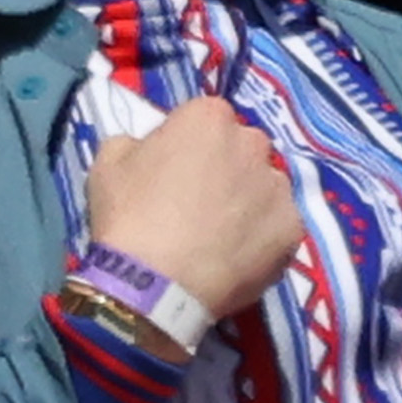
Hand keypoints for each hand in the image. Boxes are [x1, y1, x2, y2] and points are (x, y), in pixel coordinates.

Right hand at [82, 96, 307, 325]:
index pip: (208, 119)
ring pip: (267, 187)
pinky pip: (279, 227)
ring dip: (251, 201)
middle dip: (228, 168)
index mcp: (209, 117)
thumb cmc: (128, 217)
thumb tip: (147, 149)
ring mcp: (277, 188)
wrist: (155, 285)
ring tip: (224, 236)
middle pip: (244, 149)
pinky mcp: (293, 229)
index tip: (179, 172)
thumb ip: (136, 143)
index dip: (192, 145)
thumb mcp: (109, 163)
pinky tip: (240, 257)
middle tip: (204, 203)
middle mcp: (252, 143)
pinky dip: (265, 238)